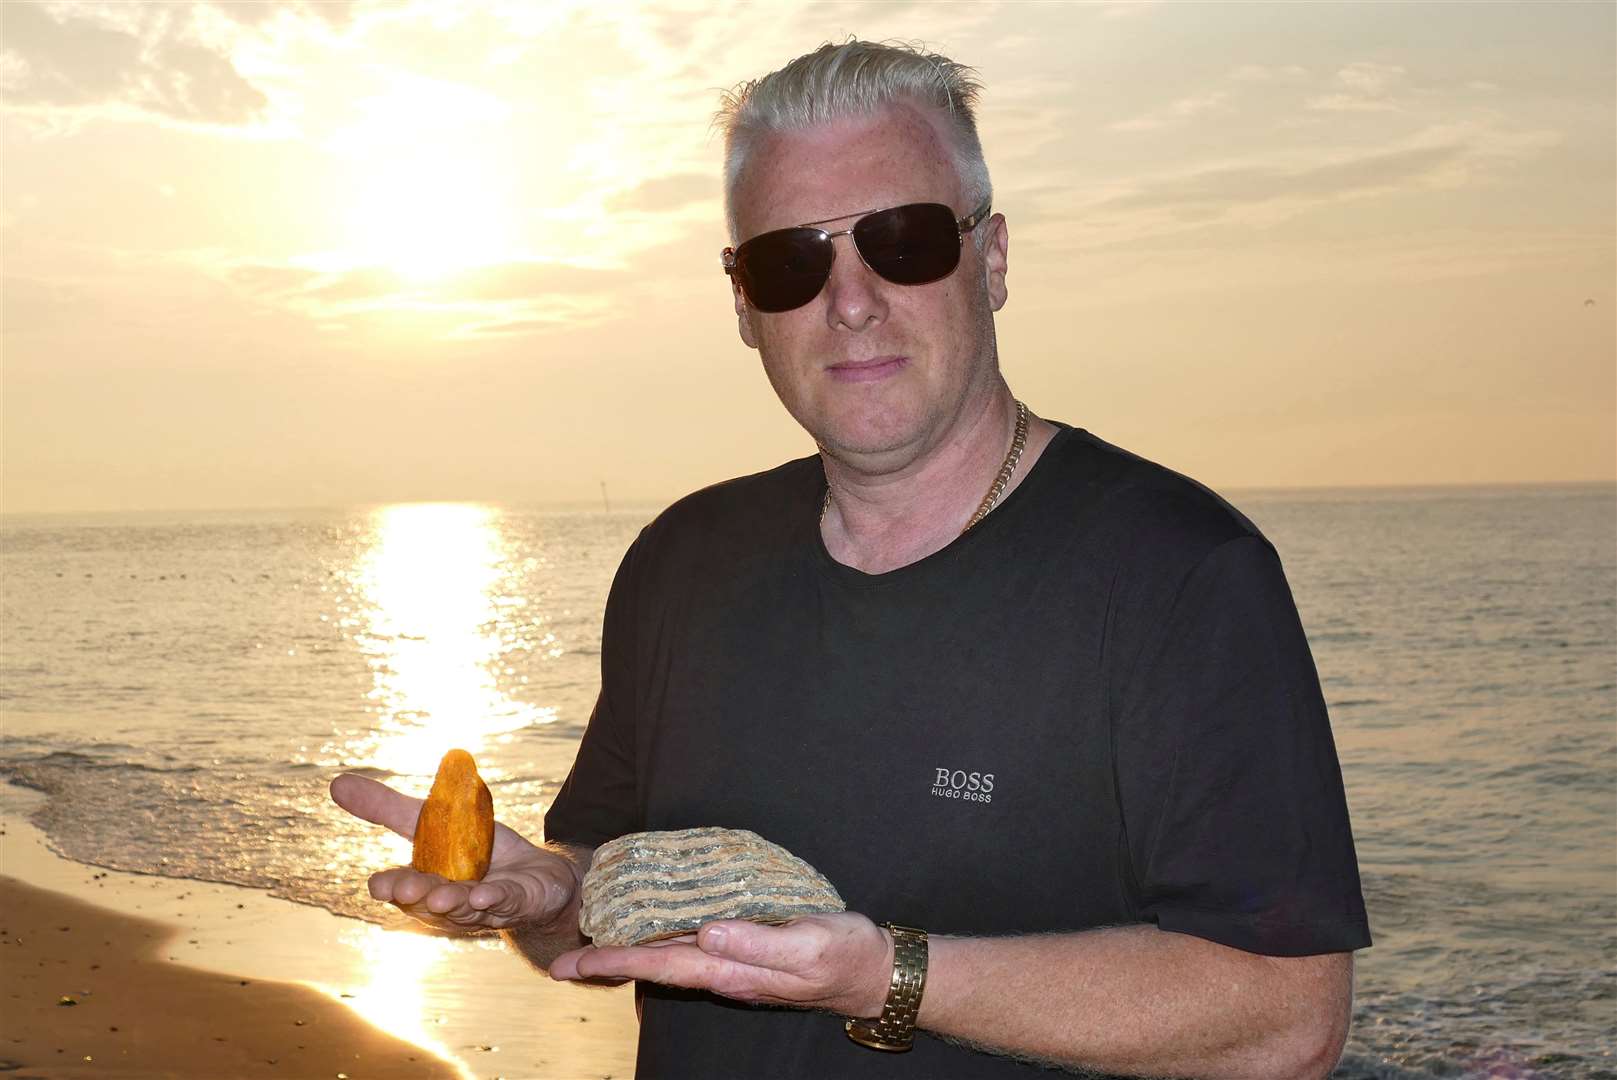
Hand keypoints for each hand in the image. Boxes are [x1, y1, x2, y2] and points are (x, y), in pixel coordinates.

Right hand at [329, 772, 578, 934]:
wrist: (535, 874)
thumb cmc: (476, 852)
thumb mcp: (434, 821)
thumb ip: (388, 809)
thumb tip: (335, 783)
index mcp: (426, 885)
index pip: (402, 889)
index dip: (391, 887)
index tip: (380, 884)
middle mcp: (449, 904)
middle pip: (430, 902)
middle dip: (419, 896)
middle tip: (407, 889)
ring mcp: (484, 907)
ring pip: (465, 907)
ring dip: (454, 903)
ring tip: (445, 897)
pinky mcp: (518, 901)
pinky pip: (506, 903)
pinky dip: (496, 901)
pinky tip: (486, 897)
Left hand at [549, 913, 893, 1017]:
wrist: (873, 972)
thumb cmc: (844, 955)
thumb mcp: (807, 944)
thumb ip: (758, 941)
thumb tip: (708, 930)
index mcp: (733, 968)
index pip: (662, 965)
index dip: (616, 962)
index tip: (574, 962)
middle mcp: (726, 970)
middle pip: (656, 966)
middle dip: (610, 963)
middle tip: (564, 961)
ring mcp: (735, 966)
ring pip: (672, 958)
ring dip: (632, 954)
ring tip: (595, 945)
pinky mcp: (746, 954)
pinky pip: (693, 949)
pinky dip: (664, 943)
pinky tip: (655, 933)